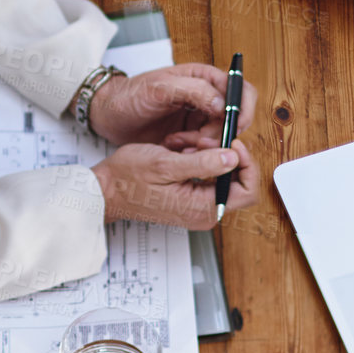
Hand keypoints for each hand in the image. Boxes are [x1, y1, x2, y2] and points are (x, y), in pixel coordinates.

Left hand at [84, 64, 257, 147]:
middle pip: (234, 117)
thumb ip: (193, 90)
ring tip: (180, 144)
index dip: (243, 109)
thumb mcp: (159, 88)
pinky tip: (176, 149)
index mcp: (203, 78)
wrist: (108, 115)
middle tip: (200, 143)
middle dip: (223, 133)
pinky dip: (197, 153)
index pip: (240, 89)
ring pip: (221, 135)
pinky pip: (206, 148)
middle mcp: (205, 97)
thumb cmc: (129, 95)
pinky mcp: (190, 135)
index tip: (234, 128)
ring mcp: (198, 117)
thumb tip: (223, 103)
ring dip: (207, 145)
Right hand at [92, 141, 257, 228]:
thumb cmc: (127, 179)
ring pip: (220, 172)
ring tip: (182, 142)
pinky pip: (205, 174)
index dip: (246, 162)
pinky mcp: (190, 198)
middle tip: (201, 139)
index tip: (231, 141)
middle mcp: (205, 212)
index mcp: (203, 209)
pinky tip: (178, 148)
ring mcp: (197, 206)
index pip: (247, 189)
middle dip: (222, 153)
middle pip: (236, 179)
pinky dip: (196, 157)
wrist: (106, 190)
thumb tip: (234, 157)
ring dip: (206, 151)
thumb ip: (203, 163)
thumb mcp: (166, 164)